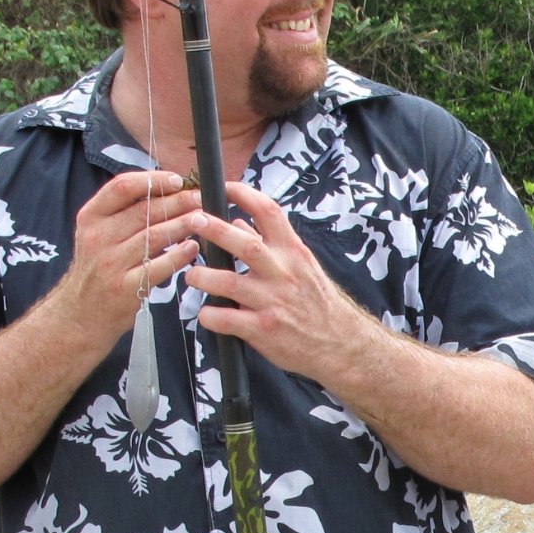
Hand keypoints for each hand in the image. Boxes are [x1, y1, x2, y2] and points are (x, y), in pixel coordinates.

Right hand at [49, 169, 206, 349]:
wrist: (81, 311)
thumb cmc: (99, 266)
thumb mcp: (98, 232)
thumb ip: (124, 211)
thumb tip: (166, 187)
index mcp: (91, 216)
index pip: (122, 186)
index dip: (153, 180)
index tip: (178, 180)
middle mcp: (98, 236)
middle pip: (144, 211)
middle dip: (177, 201)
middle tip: (200, 197)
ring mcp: (111, 263)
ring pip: (154, 236)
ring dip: (182, 224)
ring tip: (204, 218)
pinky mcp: (126, 287)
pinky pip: (158, 267)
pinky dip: (179, 255)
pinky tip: (194, 247)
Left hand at [187, 182, 374, 382]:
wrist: (340, 344)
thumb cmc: (318, 302)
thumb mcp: (302, 266)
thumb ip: (271, 244)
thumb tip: (240, 223)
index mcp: (293, 253)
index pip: (269, 212)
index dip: (243, 195)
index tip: (223, 188)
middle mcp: (283, 273)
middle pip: (246, 244)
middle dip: (215, 229)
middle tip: (193, 220)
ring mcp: (272, 302)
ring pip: (230, 283)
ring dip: (204, 276)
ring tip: (192, 276)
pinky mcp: (263, 330)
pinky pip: (227, 320)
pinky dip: (209, 315)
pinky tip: (206, 313)